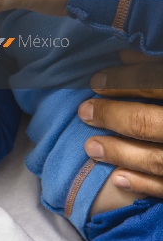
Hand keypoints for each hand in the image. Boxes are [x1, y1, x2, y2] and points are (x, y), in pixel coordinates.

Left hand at [78, 58, 162, 197]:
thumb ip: (159, 64)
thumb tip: (125, 54)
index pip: (154, 82)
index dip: (122, 80)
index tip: (95, 80)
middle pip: (150, 121)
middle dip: (113, 116)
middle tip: (85, 110)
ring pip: (157, 159)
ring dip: (120, 153)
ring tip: (91, 146)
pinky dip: (144, 186)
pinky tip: (119, 179)